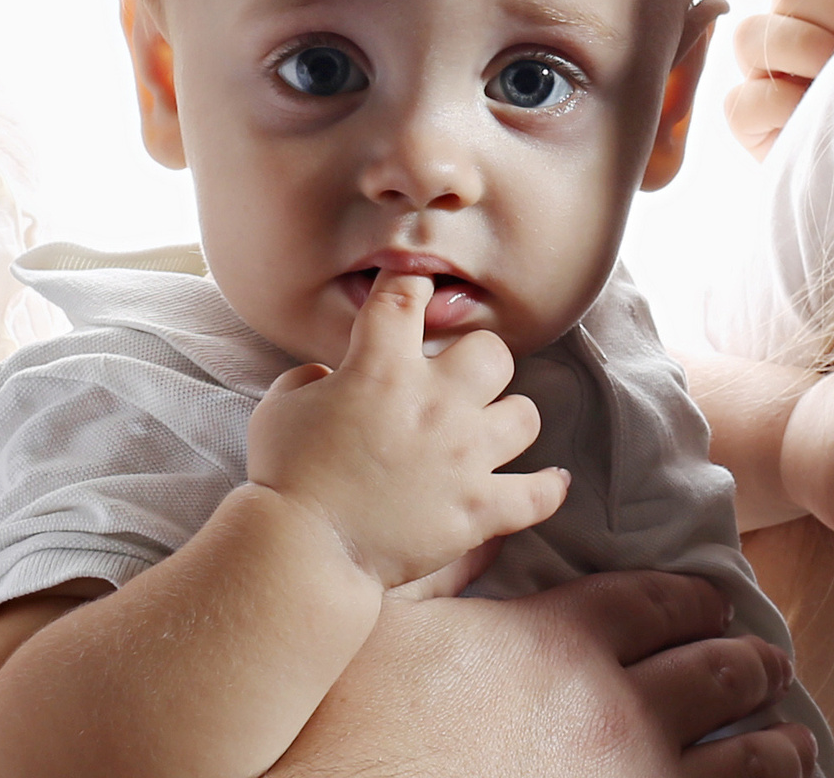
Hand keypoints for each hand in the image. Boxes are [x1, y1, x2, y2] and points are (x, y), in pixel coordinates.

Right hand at [246, 272, 567, 589]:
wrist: (304, 550)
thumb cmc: (284, 476)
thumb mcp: (282, 406)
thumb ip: (311, 379)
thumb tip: (329, 378)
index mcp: (381, 367)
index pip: (405, 298)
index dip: (412, 284)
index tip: (417, 288)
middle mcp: (434, 402)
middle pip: (491, 351)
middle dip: (477, 360)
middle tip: (459, 381)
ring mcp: (463, 456)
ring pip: (524, 416)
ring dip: (508, 419)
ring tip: (493, 429)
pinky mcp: (478, 509)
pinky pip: (537, 494)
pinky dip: (547, 488)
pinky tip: (552, 480)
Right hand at [280, 574, 818, 775]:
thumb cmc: (351, 726)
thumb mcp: (387, 622)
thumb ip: (446, 570)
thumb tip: (490, 529)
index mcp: (561, 640)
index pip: (656, 602)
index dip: (693, 601)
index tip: (711, 603)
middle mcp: (615, 711)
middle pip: (714, 673)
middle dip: (748, 663)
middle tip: (766, 662)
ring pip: (740, 761)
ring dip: (775, 743)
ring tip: (792, 740)